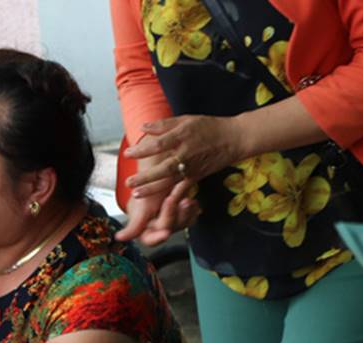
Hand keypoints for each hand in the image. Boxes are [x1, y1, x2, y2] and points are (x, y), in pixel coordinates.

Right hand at [115, 179, 200, 245]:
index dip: (157, 238)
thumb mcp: (140, 204)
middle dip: (171, 215)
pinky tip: (193, 203)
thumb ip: (134, 224)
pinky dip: (192, 210)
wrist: (161, 167)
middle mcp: (157, 225)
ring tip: (186, 200)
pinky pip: (190, 217)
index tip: (165, 233)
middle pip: (167, 229)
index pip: (150, 239)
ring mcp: (170, 219)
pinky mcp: (182, 213)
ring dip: (185, 212)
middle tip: (173, 199)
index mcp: (144, 227)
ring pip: (181, 224)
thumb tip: (120, 238)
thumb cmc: (147, 183)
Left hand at [124, 114, 242, 191]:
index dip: (142, 150)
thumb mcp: (186, 120)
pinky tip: (158, 203)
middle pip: (163, 168)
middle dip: (145, 177)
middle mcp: (187, 154)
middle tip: (128, 182)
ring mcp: (192, 167)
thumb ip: (164, 124)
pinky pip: (182, 188)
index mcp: (183, 137)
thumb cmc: (209, 127)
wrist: (235, 139)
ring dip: (152, 189)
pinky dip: (171, 197)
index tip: (127, 154)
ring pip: (170, 181)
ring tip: (136, 194)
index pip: (159, 145)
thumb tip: (143, 127)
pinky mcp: (197, 177)